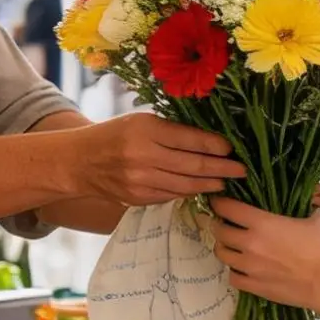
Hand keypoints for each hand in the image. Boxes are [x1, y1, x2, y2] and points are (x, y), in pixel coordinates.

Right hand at [72, 114, 244, 206]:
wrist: (79, 162)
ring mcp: (141, 181)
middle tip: (241, 170)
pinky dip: (190, 192)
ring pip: (186, 185)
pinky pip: (172, 195)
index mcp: (145, 130)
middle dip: (222, 168)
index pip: (190, 139)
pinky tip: (203, 188)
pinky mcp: (139, 198)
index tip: (232, 148)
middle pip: (193, 165)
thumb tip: (210, 140)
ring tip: (227, 181)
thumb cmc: (115, 135)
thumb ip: (172, 131)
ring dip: (210, 184)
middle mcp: (143, 156)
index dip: (215, 145)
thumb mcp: (141, 122)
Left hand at [211, 195, 319, 313]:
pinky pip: (232, 277)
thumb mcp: (314, 216)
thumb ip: (298, 204)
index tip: (220, 201)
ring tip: (234, 245)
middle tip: (227, 223)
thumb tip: (297, 193)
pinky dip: (235, 270)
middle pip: (219, 231)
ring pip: (222, 254)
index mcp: (262, 223)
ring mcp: (250, 267)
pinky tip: (244, 267)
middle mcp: (250, 244)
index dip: (220, 202)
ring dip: (226, 247)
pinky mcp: (254, 286)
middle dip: (220, 224)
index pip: (227, 208)